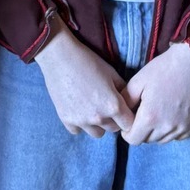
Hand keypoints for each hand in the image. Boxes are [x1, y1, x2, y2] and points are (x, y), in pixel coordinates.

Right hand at [36, 22, 135, 137]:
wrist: (59, 56)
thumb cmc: (88, 61)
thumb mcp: (112, 73)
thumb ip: (123, 91)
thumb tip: (129, 102)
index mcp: (113, 105)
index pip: (129, 124)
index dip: (128, 118)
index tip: (124, 111)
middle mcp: (98, 117)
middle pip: (114, 129)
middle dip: (114, 120)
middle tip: (107, 105)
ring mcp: (81, 120)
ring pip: (97, 133)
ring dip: (98, 124)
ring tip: (92, 108)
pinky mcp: (66, 120)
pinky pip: (78, 130)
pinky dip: (80, 123)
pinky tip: (78, 109)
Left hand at [122, 42, 189, 144]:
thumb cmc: (162, 69)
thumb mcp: (137, 82)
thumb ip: (125, 101)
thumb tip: (120, 115)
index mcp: (150, 117)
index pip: (133, 140)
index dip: (127, 132)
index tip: (130, 122)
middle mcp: (167, 127)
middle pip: (148, 140)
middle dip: (142, 131)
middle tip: (143, 114)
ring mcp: (182, 127)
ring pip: (162, 140)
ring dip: (156, 132)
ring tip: (157, 114)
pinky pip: (177, 136)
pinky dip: (171, 130)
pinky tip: (170, 115)